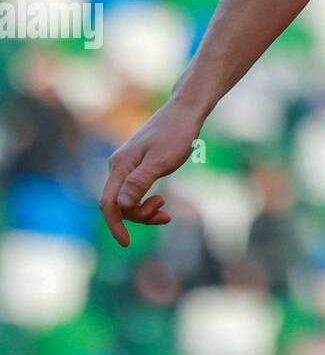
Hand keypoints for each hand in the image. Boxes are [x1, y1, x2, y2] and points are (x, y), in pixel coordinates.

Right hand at [99, 98, 206, 246]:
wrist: (186, 110)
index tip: (127, 243)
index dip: (115, 225)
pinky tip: (161, 205)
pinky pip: (135, 191)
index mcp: (120, 166)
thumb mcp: (161, 160)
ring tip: (165, 211)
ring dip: (143, 210)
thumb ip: (139, 182)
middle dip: (138, 216)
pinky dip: (146, 202)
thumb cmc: (177, 134)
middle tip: (165, 214)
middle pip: (118, 204)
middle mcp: (118, 166)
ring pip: (127, 200)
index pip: (108, 203)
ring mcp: (127, 165)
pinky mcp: (137, 165)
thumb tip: (121, 206)